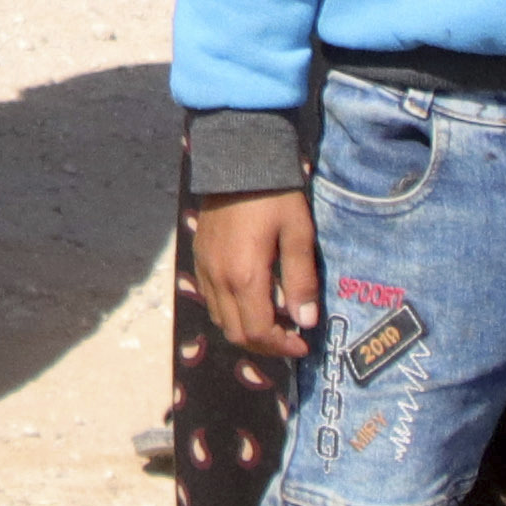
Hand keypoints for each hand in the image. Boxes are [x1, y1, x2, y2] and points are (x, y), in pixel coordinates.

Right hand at [191, 187, 321, 359]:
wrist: (238, 159)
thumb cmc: (274, 196)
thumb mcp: (298, 234)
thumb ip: (301, 280)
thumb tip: (305, 321)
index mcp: (245, 276)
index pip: (259, 332)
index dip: (282, 346)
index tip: (303, 344)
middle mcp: (219, 279)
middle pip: (236, 333)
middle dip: (265, 345)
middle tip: (289, 338)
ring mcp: (204, 268)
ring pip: (220, 319)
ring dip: (246, 329)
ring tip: (272, 322)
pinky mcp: (199, 257)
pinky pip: (210, 299)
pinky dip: (229, 311)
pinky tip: (249, 299)